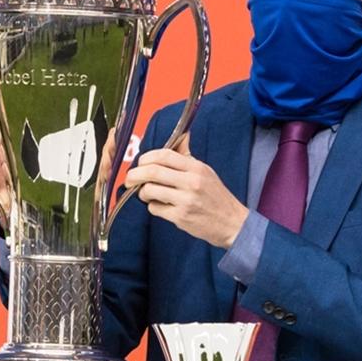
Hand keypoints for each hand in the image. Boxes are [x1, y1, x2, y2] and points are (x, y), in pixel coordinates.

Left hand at [123, 141, 248, 248]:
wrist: (232, 223)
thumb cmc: (216, 196)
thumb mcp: (206, 171)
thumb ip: (187, 158)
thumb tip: (180, 137)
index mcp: (196, 168)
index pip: (164, 155)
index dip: (146, 158)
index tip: (141, 163)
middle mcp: (191, 182)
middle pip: (152, 172)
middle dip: (135, 175)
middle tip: (130, 179)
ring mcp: (185, 201)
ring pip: (149, 191)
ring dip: (142, 192)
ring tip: (146, 194)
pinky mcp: (180, 217)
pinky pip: (155, 208)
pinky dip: (153, 206)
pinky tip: (160, 206)